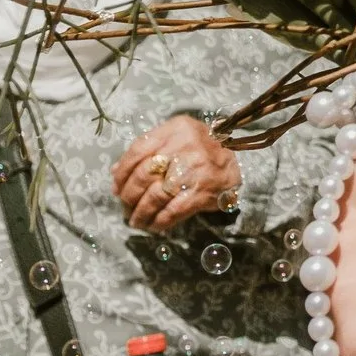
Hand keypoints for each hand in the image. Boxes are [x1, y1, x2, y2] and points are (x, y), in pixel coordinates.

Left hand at [114, 116, 241, 235]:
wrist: (239, 160)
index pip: (138, 149)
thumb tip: (116, 172)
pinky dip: (160, 221)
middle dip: (129, 195)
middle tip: (125, 207)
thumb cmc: (201, 148)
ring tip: (135, 220)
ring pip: (156, 195)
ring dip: (141, 212)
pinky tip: (153, 225)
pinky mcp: (203, 192)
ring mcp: (195, 170)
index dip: (122, 172)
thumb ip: (148, 150)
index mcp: (176, 129)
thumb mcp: (177, 137)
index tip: (115, 187)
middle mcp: (185, 146)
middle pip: (144, 174)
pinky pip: (174, 210)